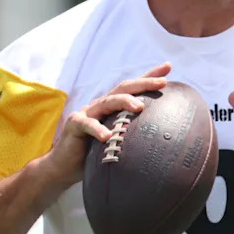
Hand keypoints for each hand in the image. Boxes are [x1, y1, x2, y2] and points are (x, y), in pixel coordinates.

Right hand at [40, 62, 171, 189]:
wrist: (65, 166)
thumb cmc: (95, 153)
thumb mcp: (119, 141)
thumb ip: (134, 136)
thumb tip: (165, 140)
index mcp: (114, 107)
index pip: (133, 88)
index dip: (149, 76)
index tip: (168, 68)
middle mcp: (102, 105)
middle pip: (123, 88)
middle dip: (144, 83)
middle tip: (162, 82)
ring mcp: (88, 112)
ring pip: (108, 102)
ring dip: (124, 102)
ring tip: (139, 107)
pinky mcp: (75, 125)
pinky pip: (88, 124)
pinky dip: (97, 129)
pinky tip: (107, 137)